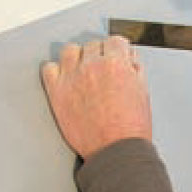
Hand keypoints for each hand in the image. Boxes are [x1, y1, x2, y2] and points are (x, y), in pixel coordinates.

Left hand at [41, 36, 151, 159]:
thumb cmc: (130, 128)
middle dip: (100, 54)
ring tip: (83, 70)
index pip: (115, 41)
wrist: (115, 151)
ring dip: (78, 57)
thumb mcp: (142, 92)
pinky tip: (65, 78)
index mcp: (116, 64)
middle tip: (102, 68)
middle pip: (93, 45)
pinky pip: (48, 68)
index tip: (116, 55)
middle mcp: (92, 67)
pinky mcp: (57, 92)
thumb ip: (134, 70)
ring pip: (70, 51)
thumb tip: (128, 59)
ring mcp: (72, 78)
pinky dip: (55, 70)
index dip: (118, 50)